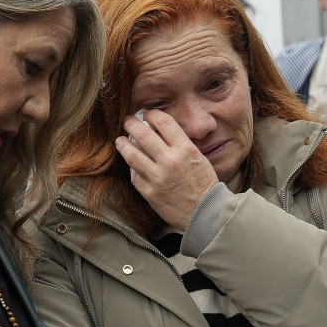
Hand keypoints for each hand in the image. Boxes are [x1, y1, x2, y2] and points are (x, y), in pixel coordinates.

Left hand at [116, 110, 219, 230]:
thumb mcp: (198, 157)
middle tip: (127, 121)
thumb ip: (180, 144)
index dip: (151, 114)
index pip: (163, 121)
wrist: (206, 212)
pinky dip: (131, 167)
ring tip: (120, 140)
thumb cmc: (204, 184)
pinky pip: (134, 175)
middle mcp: (170, 161)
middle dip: (131, 123)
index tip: (146, 114)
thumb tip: (160, 131)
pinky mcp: (150, 193)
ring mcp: (158, 178)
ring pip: (131, 154)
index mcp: (185, 149)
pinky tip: (131, 163)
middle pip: (142, 134)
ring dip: (123, 144)